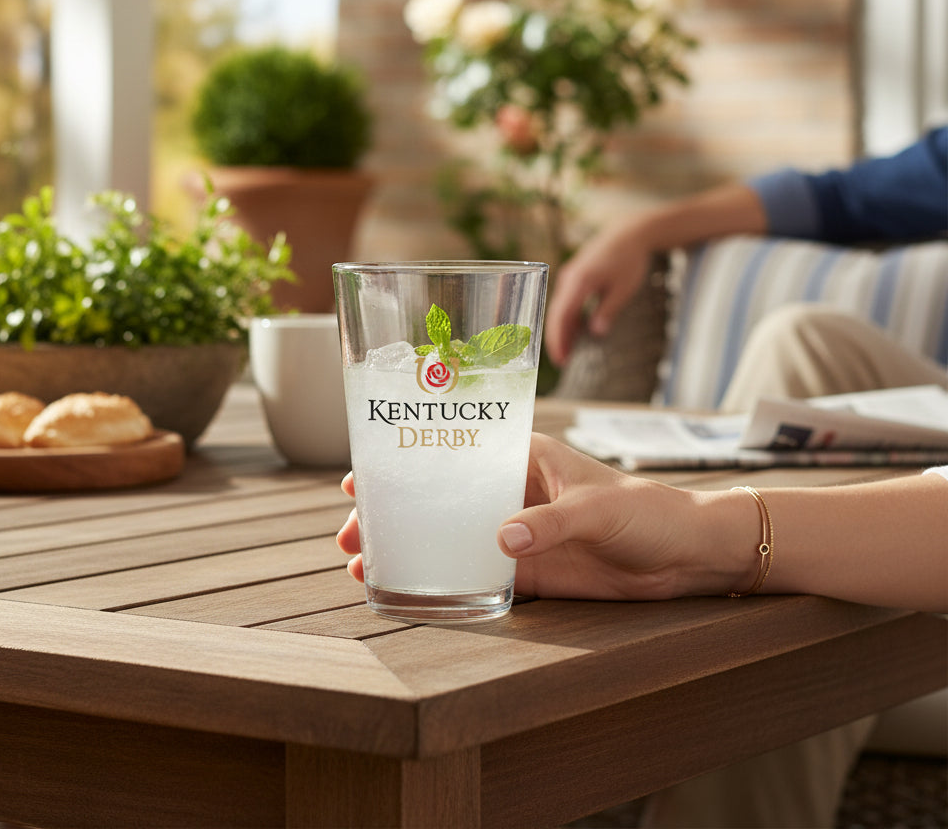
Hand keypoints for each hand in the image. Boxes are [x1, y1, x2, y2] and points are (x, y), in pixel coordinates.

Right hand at [335, 435, 745, 598]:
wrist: (687, 556)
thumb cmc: (648, 510)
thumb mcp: (600, 509)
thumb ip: (552, 523)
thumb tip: (501, 541)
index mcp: (523, 457)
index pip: (454, 450)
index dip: (406, 460)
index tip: (362, 474)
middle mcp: (511, 491)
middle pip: (438, 497)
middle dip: (395, 511)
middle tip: (352, 532)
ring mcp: (517, 533)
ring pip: (448, 537)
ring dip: (409, 547)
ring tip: (364, 564)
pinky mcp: (529, 572)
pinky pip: (476, 575)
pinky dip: (443, 580)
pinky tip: (409, 590)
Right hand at [544, 224, 650, 366]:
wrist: (629, 234)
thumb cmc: (629, 260)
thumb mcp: (623, 289)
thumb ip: (608, 310)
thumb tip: (596, 333)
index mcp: (579, 282)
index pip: (561, 315)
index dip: (558, 339)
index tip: (561, 358)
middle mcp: (569, 279)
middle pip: (556, 314)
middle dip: (558, 339)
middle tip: (563, 362)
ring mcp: (570, 277)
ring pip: (560, 308)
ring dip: (563, 330)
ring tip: (568, 353)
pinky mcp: (576, 277)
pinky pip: (567, 302)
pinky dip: (569, 318)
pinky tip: (575, 333)